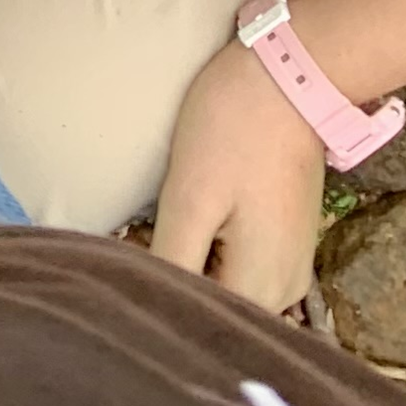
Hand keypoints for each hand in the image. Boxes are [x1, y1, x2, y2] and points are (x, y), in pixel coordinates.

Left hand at [150, 35, 328, 311]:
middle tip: (127, 255)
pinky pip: (240, 269)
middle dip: (170, 291)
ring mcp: (289, 266)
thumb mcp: (189, 198)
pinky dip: (207, 259)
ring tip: (148, 243)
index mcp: (262, 288)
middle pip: (215, 312)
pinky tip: (180, 233)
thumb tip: (147, 308)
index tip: (116, 276)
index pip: (197, 326)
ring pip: (226, 291)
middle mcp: (285, 292)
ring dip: (187, 274)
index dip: (153, 306)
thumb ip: (171, 262)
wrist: (289, 80)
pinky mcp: (283, 241)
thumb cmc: (233, 131)